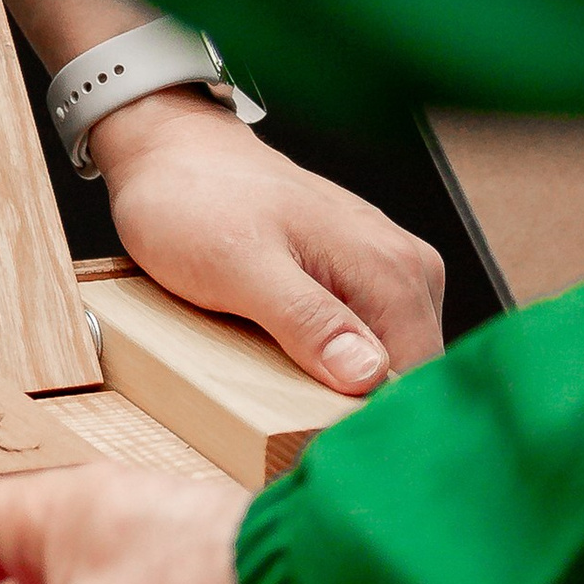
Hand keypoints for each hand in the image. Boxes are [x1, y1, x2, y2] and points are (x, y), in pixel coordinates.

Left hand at [92, 93, 444, 394]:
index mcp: (391, 270)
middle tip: (284, 405)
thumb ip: (305, 320)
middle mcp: (406, 267)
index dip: (367, 421)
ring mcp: (386, 268)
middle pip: (405, 378)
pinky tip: (286, 353)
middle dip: (352, 405)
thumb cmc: (195, 200)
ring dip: (338, 384)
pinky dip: (328, 359)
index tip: (314, 435)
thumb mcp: (239, 268)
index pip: (413, 384)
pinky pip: (362, 338)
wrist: (170, 148)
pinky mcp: (359, 273)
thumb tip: (367, 374)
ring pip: (384, 364)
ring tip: (279, 371)